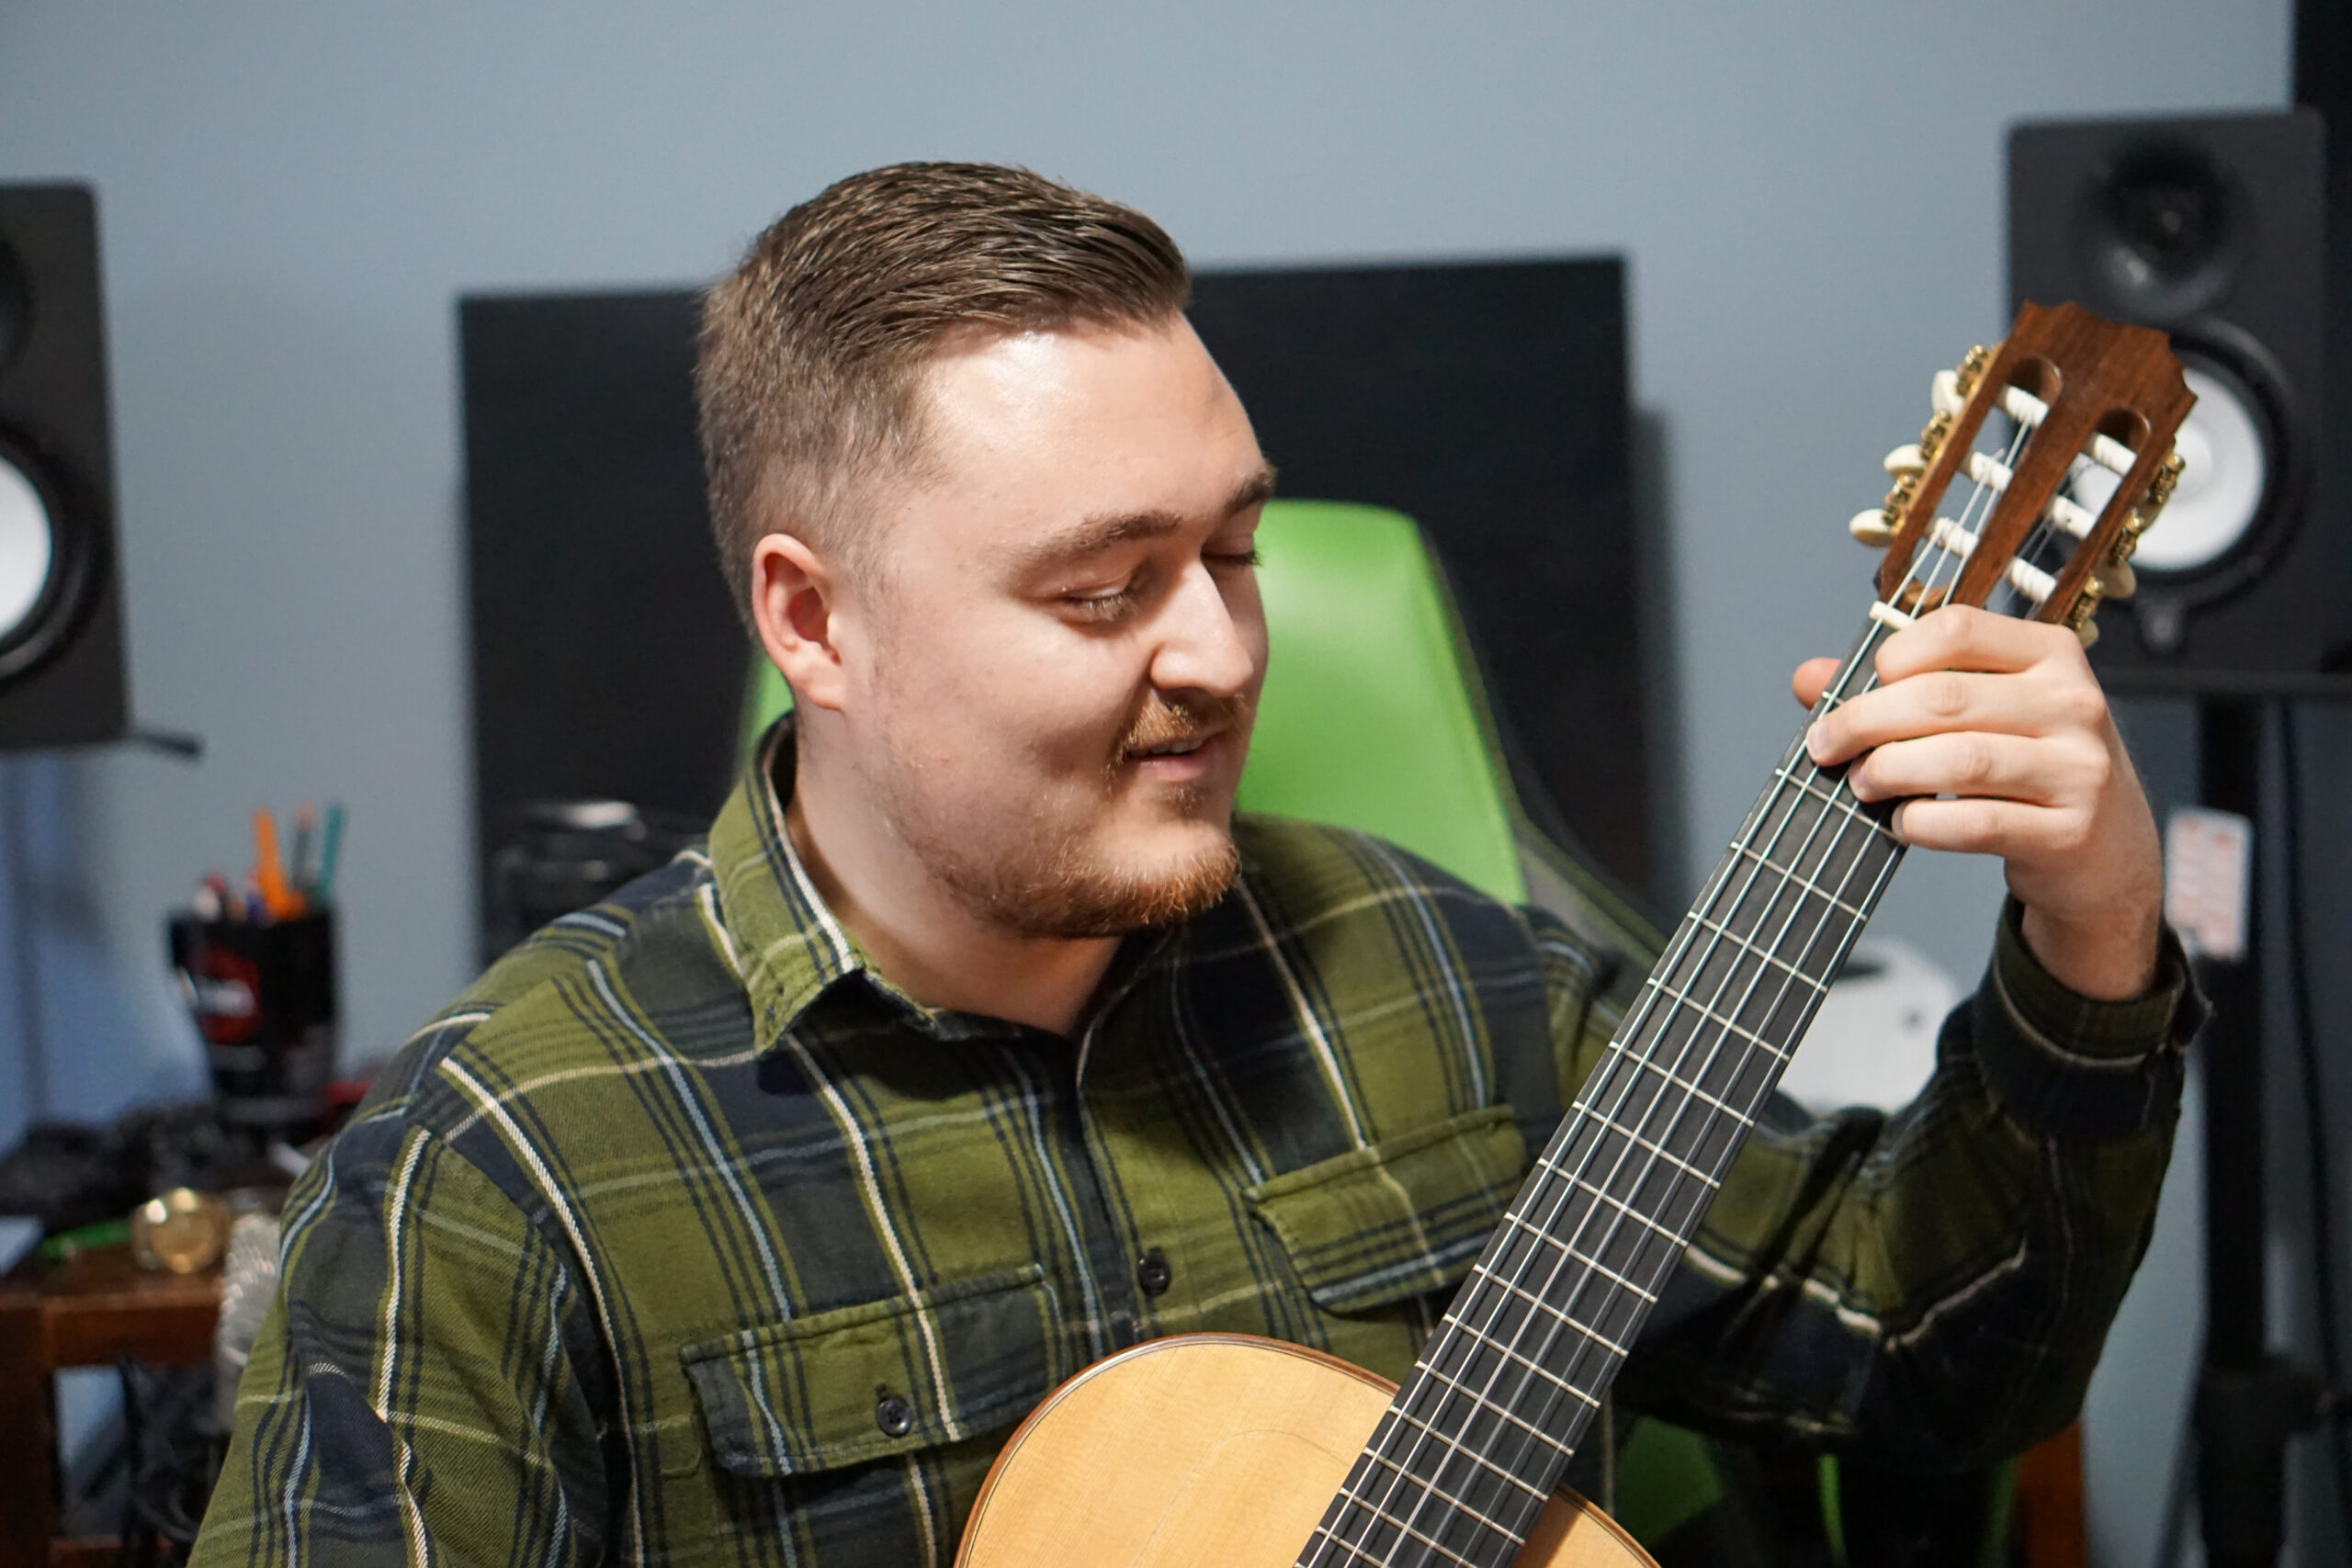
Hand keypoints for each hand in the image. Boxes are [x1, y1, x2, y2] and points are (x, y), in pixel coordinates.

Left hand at [1793, 605, 2161, 1000]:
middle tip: (1826, 747)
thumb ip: (1898, 689)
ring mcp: (2079, 769)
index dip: (1892, 656)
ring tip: (1861, 783)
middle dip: (1866, 722)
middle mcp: (2074, 703)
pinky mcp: (2069, 833)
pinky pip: (1977, 824)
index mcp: (2051, 653)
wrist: (2107, 851)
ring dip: (1890, 772)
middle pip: (1944, 699)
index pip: (1957, 629)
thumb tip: (1807, 677)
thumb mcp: (1981, 713)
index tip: (1861, 687)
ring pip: (1962, 760)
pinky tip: (1903, 823)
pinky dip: (1923, 824)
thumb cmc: (2027, 766)